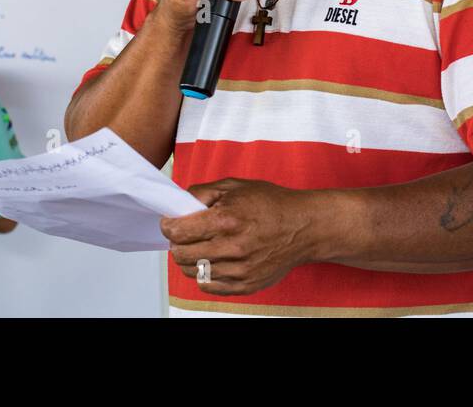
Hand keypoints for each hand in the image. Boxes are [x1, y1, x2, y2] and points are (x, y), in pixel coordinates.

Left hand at [160, 178, 324, 294]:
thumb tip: (179, 202)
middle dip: (177, 241)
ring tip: (199, 246)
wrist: (304, 227)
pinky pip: (209, 285)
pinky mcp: (245, 285)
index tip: (171, 222)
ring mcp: (239, 270)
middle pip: (180, 254)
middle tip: (185, 234)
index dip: (168, 224)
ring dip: (189, 259)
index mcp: (227, 220)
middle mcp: (231, 248)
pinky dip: (204, 273)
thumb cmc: (272, 204)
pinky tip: (212, 260)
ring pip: (192, 272)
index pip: (177, 231)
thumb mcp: (236, 186)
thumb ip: (203, 192)